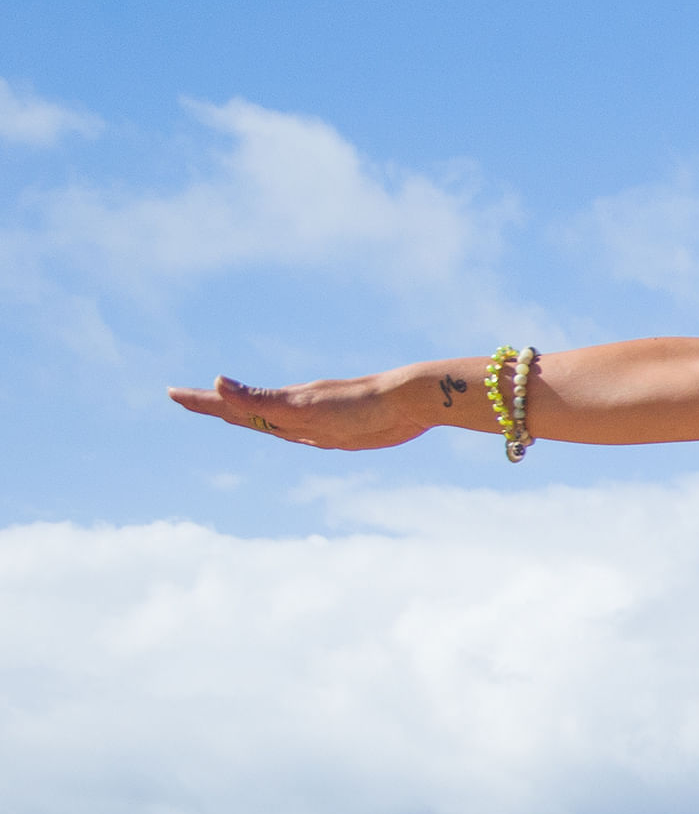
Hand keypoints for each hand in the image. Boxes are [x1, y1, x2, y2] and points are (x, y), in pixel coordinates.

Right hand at [171, 369, 435, 451]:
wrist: (410, 401)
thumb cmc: (360, 405)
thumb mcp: (305, 406)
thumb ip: (261, 400)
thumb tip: (217, 382)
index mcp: (282, 405)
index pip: (232, 405)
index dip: (203, 401)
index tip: (171, 392)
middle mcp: (293, 410)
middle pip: (243, 410)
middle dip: (211, 406)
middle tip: (181, 398)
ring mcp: (314, 419)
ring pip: (267, 420)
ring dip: (241, 416)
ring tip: (220, 412)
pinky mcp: (337, 430)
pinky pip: (297, 431)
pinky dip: (279, 428)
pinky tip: (281, 429)